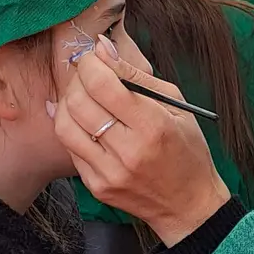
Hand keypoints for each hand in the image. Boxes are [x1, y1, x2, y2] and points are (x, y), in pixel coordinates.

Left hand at [52, 42, 231, 246]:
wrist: (188, 205)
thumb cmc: (187, 151)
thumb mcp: (176, 107)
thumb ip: (137, 76)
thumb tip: (102, 48)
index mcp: (152, 126)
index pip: (102, 85)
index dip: (90, 64)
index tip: (94, 58)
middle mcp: (128, 151)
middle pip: (78, 103)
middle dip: (77, 80)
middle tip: (88, 76)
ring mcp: (109, 172)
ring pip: (65, 126)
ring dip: (68, 103)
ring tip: (82, 97)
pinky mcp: (97, 186)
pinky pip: (70, 149)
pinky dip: (72, 128)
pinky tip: (85, 122)